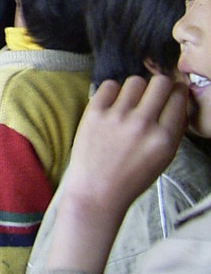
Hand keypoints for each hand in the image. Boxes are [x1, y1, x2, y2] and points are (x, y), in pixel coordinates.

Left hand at [46, 75, 187, 273]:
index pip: (179, 98)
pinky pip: (109, 85)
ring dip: (136, 90)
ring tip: (130, 104)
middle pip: (160, 83)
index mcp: (164, 139)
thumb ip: (174, 130)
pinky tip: (113, 105)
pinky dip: (113, 92)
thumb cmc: (132, 177)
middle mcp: (142, 125)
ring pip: (135, 81)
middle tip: (153, 95)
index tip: (173, 93)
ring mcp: (117, 117)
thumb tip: (178, 100)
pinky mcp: (94, 113)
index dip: (178, 92)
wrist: (97, 192)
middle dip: (161, 86)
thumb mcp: (164, 159)